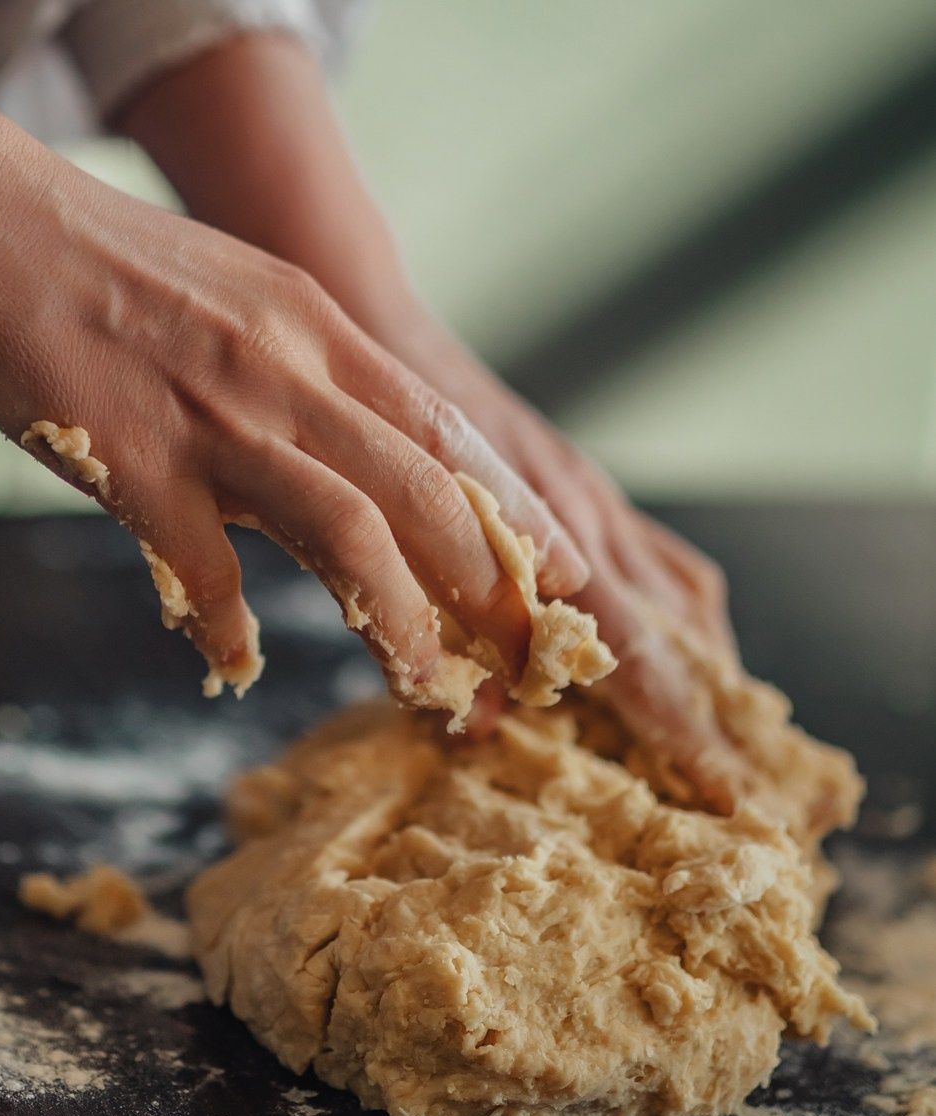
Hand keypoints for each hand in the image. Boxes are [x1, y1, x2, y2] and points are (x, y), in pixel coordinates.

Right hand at [0, 137, 588, 702]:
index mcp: (315, 324)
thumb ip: (295, 362)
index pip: (445, 427)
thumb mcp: (236, 292)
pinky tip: (231, 660)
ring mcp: (215, 415)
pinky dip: (228, 624)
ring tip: (424, 685)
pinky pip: (204, 564)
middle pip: (425, 486)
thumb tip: (334, 441)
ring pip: (349, 528)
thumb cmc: (102, 259)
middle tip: (518, 652)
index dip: (510, 507)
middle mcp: (288, 368)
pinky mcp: (135, 459)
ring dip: (398, 619)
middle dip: (487, 581)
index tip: (557, 568)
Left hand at [393, 307, 744, 805]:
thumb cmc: (376, 432)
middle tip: (739, 778)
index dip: (678, 724)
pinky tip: (676, 640)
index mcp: (553, 533)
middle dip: (714, 704)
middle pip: (678, 625)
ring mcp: (590, 492)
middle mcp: (589, 513)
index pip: (636, 652)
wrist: (377, 327)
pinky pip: (656, 552)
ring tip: (718, 727)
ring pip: (680, 587)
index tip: (720, 787)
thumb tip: (475, 717)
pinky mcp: (578, 477)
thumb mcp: (398, 538)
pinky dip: (679, 608)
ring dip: (703, 659)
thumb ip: (442, 627)